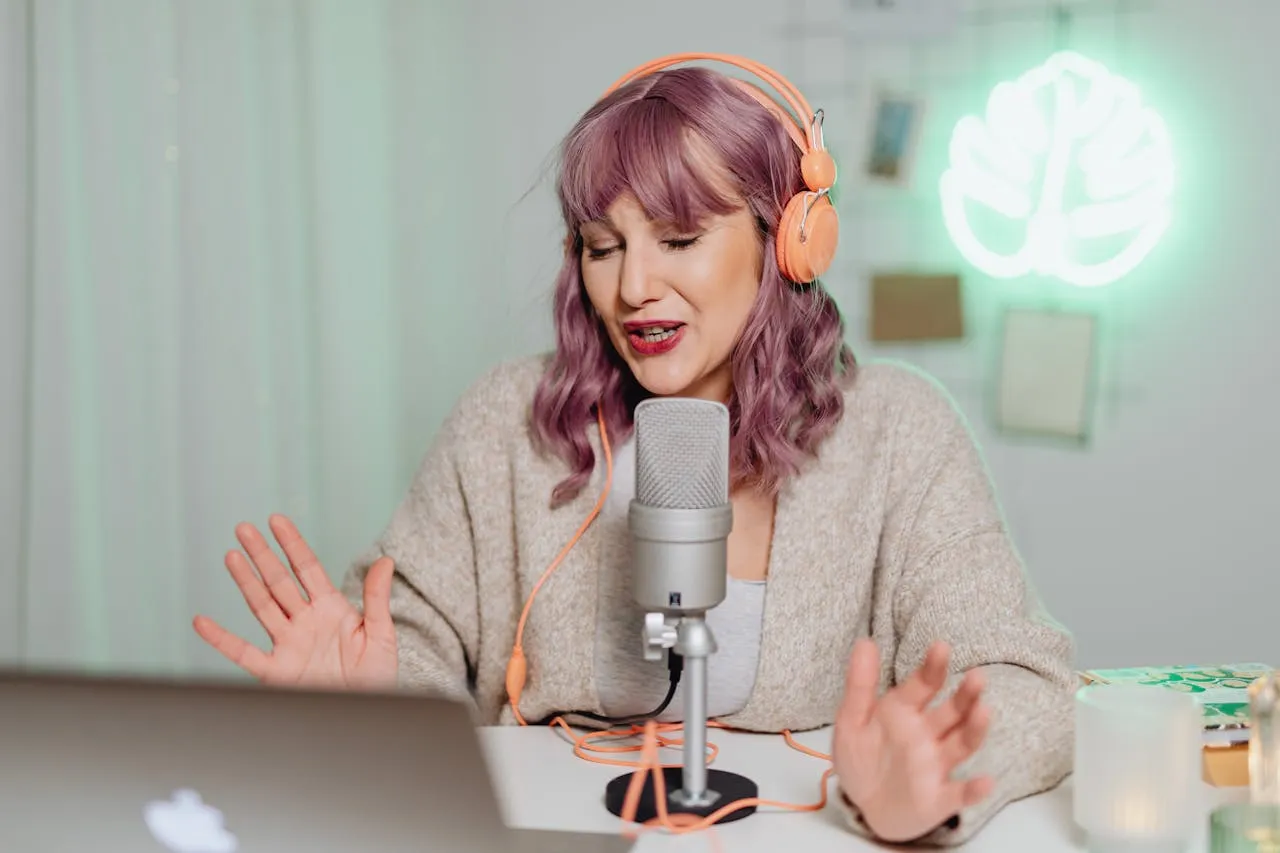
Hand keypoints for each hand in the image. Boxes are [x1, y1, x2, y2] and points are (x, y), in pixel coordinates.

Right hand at [193, 514, 397, 690]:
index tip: (277, 520)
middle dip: (262, 554)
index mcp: (331, 609)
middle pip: (278, 581)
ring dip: (245, 582)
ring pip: (261, 606)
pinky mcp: (276, 672)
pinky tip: (202, 623)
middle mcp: (305, 622)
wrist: (367, 714)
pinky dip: (222, 639)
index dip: (292, 544)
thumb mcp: (381, 635)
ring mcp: (288, 645)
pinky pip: (244, 653)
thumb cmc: (377, 678)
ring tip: (231, 555)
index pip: (307, 569)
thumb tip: (385, 560)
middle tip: (243, 528)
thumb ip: (377, 599)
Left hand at [832, 639, 993, 842]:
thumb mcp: (852, 720)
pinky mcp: (938, 798)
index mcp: (904, 712)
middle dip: (965, 695)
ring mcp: (935, 766)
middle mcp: (926, 735)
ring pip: (961, 745)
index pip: (923, 685)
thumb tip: (865, 641)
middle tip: (978, 677)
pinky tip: (985, 782)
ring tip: (985, 711)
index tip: (941, 646)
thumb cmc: (863, 758)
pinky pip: (959, 794)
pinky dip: (973, 790)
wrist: (864, 807)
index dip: (932, 667)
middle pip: (951, 712)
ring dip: (974, 729)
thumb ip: (860, 684)